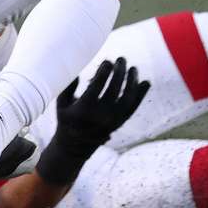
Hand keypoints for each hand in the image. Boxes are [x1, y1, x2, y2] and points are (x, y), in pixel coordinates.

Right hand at [36, 57, 150, 184]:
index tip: (107, 61)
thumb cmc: (66, 120)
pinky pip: (133, 108)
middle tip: (121, 59)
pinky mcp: (120, 123)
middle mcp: (100, 115)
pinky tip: (145, 82)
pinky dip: (141, 95)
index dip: (104, 70)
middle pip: (114, 88)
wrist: (74, 147)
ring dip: (132, 81)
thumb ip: (68, 84)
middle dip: (119, 71)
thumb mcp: (61, 103)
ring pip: (127, 98)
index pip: (98, 85)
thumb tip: (79, 65)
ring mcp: (112, 120)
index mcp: (84, 108)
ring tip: (133, 68)